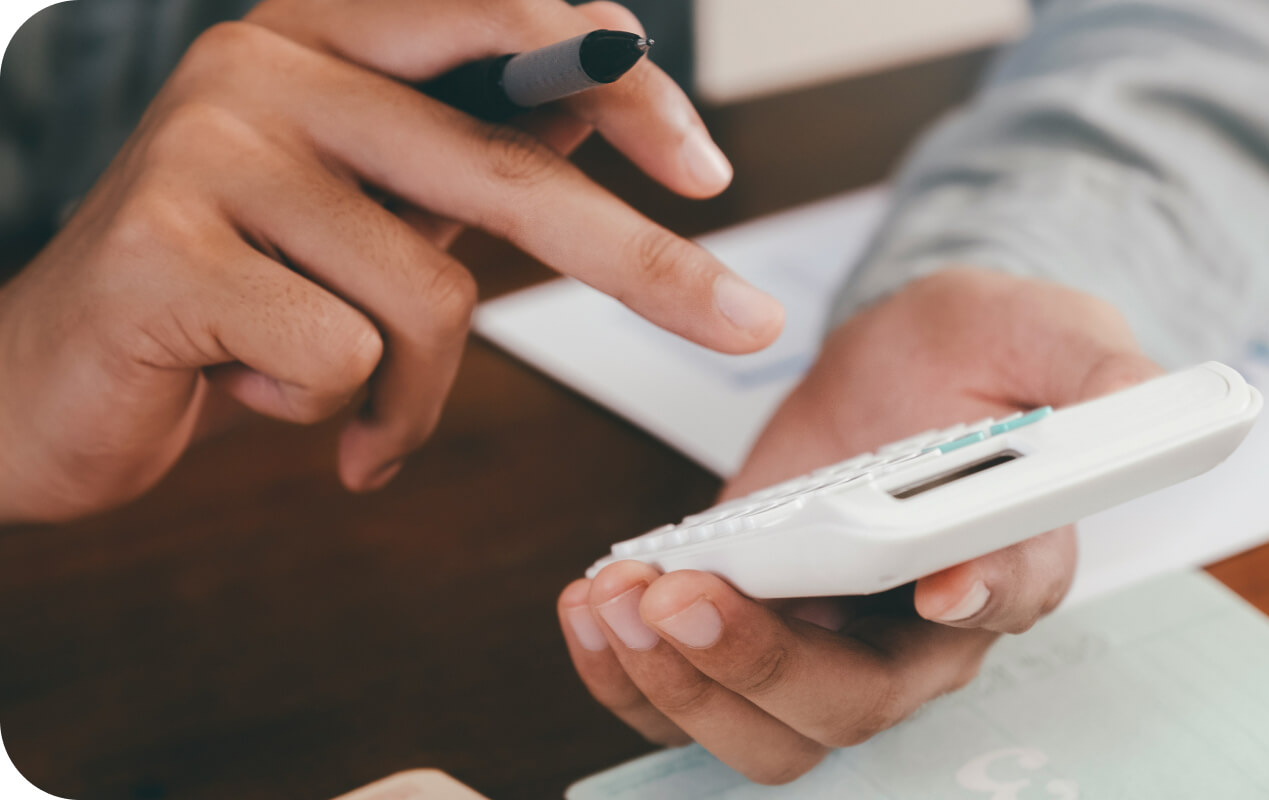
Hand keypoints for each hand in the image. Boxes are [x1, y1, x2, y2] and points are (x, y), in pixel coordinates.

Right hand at [0, 0, 782, 523]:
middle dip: (643, 266)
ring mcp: (208, 148)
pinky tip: (262, 400)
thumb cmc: (231, 290)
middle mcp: (264, 62)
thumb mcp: (364, 205)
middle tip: (747, 325)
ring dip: (412, 390)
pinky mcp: (165, 250)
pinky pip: (341, 361)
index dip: (628, 92)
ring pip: (424, 297)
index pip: (513, 29)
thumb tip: (609, 97)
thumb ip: (467, 149)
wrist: (46, 376)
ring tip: (350, 407)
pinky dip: (338, 416)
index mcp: (326, 33)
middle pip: (507, 170)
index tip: (704, 171)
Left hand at [558, 269, 1161, 783]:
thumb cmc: (971, 352)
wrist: (892, 366)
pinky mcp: (751, 625)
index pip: (1000, 604)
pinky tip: (593, 604)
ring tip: (614, 602)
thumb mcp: (1037, 326)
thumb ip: (1092, 364)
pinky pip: (687, 695)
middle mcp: (918, 631)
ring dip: (677, 683)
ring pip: (762, 730)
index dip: (969, 603)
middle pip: (851, 706)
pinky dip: (628, 675)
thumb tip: (1125, 405)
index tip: (933, 586)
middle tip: (682, 593)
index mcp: (1010, 558)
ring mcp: (827, 640)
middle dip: (758, 664)